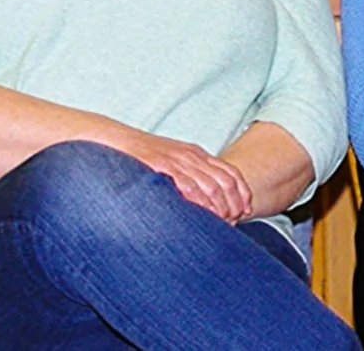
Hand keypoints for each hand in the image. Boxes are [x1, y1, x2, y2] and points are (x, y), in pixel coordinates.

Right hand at [113, 130, 252, 220]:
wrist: (117, 140)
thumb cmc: (144, 157)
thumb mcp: (174, 161)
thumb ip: (191, 174)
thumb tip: (207, 198)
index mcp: (198, 154)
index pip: (231, 172)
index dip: (242, 193)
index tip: (246, 210)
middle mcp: (192, 156)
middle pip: (225, 182)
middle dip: (234, 204)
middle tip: (234, 221)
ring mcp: (178, 160)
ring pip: (211, 186)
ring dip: (219, 207)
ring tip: (221, 223)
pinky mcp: (163, 167)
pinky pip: (188, 186)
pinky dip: (200, 203)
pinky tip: (202, 216)